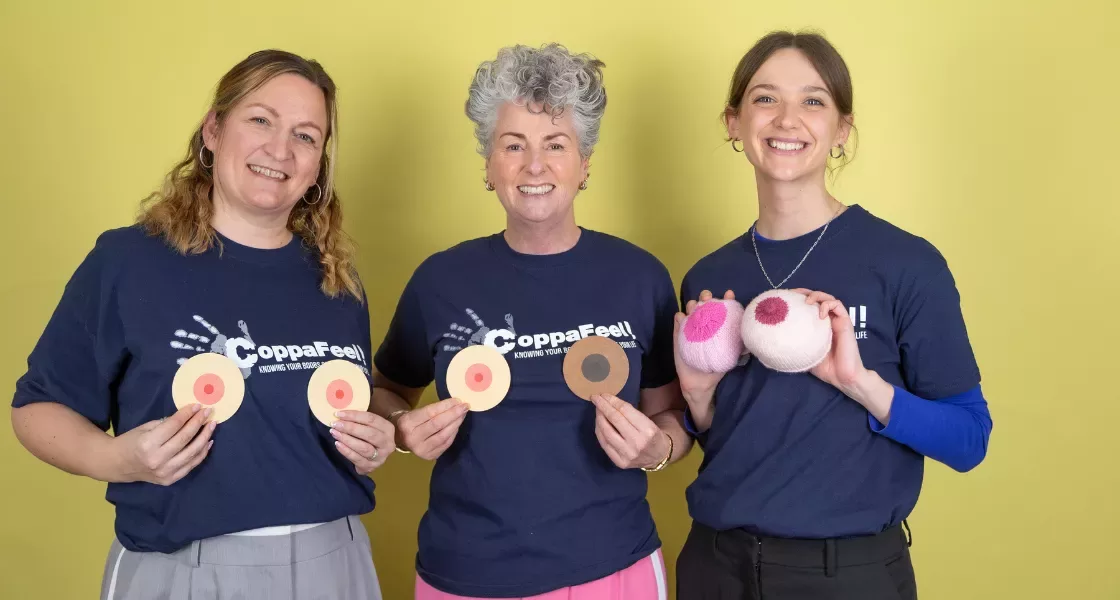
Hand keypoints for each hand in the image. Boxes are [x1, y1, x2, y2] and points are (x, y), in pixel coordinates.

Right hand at [112, 403, 215, 485]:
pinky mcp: (170, 480)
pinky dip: (202, 453)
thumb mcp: (145, 428)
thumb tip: (190, 415)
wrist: (118, 465)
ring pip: (192, 453)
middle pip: (185, 438)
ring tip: (211, 425)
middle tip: (208, 412)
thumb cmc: (131, 442)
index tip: (197, 406)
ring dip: (205, 437)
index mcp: (148, 444)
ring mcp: (165, 472)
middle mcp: (157, 459)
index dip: (187, 414)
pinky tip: (208, 442)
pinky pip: (191, 465)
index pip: (174, 426)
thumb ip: (167, 424)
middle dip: (198, 423)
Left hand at [330, 410, 395, 474]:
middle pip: (370, 434)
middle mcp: (387, 443)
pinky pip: (357, 459)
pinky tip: (338, 444)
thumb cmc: (369, 438)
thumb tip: (342, 414)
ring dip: (347, 439)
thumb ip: (360, 420)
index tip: (339, 414)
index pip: (372, 419)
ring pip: (364, 448)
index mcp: (388, 429)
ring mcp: (380, 457)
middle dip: (351, 428)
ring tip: (335, 433)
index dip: (355, 415)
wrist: (373, 459)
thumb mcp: (370, 427)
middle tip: (336, 424)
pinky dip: (346, 451)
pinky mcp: (370, 467)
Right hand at [395, 398, 469, 460]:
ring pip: (443, 435)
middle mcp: (412, 438)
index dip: (446, 406)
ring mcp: (421, 450)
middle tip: (465, 406)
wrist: (400, 439)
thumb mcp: (416, 412)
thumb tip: (456, 403)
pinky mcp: (429, 456)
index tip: (458, 400)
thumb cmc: (411, 422)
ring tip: (462, 415)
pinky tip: (457, 425)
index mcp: (407, 423)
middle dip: (454, 414)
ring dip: (456, 424)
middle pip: (438, 424)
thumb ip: (434, 409)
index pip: (430, 412)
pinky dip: (453, 433)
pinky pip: (446, 444)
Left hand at [590, 394, 671, 469]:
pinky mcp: (620, 462)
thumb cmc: (652, 435)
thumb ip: (630, 413)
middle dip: (603, 406)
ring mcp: (627, 454)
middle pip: (614, 420)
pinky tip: (599, 424)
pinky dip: (599, 431)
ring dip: (599, 418)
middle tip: (595, 398)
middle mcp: (637, 443)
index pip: (625, 410)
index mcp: (648, 429)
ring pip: (606, 432)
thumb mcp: (648, 421)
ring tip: (597, 410)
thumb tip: (608, 401)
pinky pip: (604, 444)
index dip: (612, 401)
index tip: (603, 394)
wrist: (659, 456)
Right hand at [673, 289, 736, 428]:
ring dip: (692, 304)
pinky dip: (679, 317)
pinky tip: (682, 317)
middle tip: (709, 298)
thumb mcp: (731, 356)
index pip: (722, 309)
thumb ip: (740, 346)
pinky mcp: (678, 336)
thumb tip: (753, 337)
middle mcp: (703, 325)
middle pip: (704, 304)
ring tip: (695, 305)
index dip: (726, 300)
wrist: (701, 384)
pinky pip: (678, 322)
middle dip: (706, 297)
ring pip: (690, 309)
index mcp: (717, 327)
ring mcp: (690, 329)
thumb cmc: (717, 368)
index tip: (729, 294)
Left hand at [791, 289, 864, 390]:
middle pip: (817, 298)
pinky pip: (838, 306)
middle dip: (805, 292)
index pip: (808, 306)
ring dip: (817, 295)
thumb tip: (770, 350)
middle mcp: (827, 320)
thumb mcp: (803, 355)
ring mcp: (837, 320)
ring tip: (807, 301)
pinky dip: (828, 305)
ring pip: (828, 298)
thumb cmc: (825, 368)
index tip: (785, 298)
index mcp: (817, 326)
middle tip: (792, 293)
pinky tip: (820, 314)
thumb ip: (792, 348)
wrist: (843, 377)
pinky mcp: (845, 323)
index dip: (797, 298)